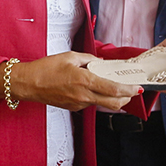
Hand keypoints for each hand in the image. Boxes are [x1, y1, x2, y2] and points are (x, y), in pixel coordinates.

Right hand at [10, 52, 138, 111]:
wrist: (28, 84)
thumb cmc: (45, 68)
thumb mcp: (70, 56)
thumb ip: (89, 59)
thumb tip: (100, 62)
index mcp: (84, 81)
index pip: (113, 89)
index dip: (129, 90)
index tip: (137, 87)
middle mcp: (83, 96)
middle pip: (114, 103)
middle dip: (126, 98)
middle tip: (131, 91)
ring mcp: (78, 104)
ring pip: (102, 104)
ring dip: (112, 98)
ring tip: (112, 87)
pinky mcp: (73, 108)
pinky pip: (90, 104)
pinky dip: (97, 97)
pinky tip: (93, 89)